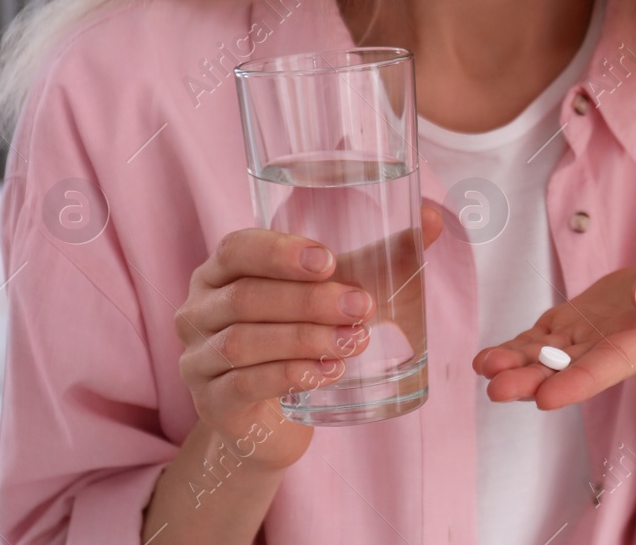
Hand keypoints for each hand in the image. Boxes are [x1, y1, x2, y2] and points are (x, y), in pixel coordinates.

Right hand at [174, 204, 444, 468]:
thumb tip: (436, 216)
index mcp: (222, 271)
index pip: (237, 248)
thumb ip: (382, 255)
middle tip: (363, 306)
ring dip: (304, 339)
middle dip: (309, 300)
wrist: (271, 420)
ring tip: (354, 341)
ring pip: (244, 342)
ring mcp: (199, 358)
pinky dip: (288, 375)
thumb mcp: (337, 292)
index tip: (330, 260)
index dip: (280, 252)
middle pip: (246, 296)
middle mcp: (200, 310)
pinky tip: (327, 372)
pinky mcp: (211, 402)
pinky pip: (244, 384)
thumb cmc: (302, 337)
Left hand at [472, 246, 635, 410]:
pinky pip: (540, 339)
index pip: (613, 363)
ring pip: (548, 356)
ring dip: (515, 364)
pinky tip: (486, 359)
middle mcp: (612, 347)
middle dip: (533, 379)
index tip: (547, 397)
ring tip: (484, 368)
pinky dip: (514, 348)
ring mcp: (589, 337)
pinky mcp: (573, 323)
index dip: (581, 381)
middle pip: (570, 368)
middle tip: (498, 390)